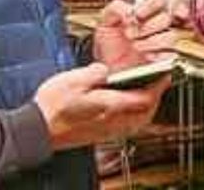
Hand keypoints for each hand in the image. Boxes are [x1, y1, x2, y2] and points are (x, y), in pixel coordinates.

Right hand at [34, 63, 170, 150]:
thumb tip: (106, 69)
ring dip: (145, 107)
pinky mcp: (99, 134)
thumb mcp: (75, 79)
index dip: (158, 85)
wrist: (39, 128)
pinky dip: (133, 115)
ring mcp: (106, 130)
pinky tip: (126, 107)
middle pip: (145, 113)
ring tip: (146, 93)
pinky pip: (126, 126)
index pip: (144, 98)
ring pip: (137, 121)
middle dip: (156, 98)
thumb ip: (95, 72)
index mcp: (109, 105)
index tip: (164, 75)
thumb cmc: (54, 106)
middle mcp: (112, 121)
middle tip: (159, 84)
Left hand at [93, 0, 176, 71]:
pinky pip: (171, 55)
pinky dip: (158, 56)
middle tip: (130, 34)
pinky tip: (146, 57)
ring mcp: (163, 42)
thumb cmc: (110, 44)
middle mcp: (157, 26)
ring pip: (170, 36)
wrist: (110, 68)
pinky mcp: (166, 59)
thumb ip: (116, 8)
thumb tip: (129, 10)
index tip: (137, 15)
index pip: (158, 1)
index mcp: (146, 13)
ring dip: (151, 41)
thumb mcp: (106, 22)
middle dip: (147, 26)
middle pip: (166, 18)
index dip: (149, 6)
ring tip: (135, 46)